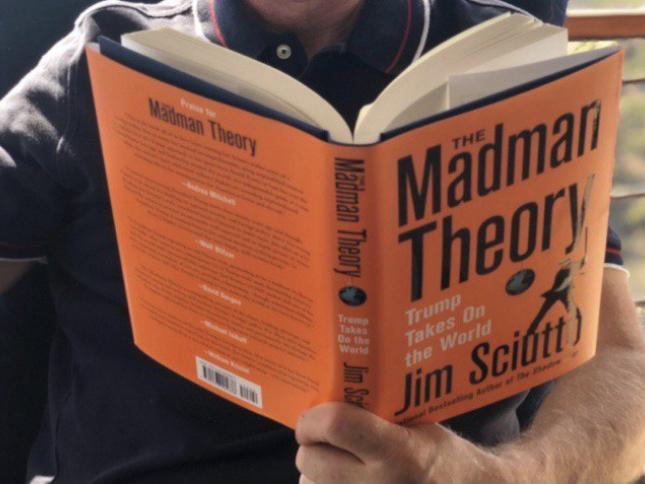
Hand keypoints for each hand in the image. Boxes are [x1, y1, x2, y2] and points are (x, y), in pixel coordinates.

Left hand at [295, 402, 515, 483]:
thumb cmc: (437, 452)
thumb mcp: (416, 421)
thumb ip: (374, 408)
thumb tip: (327, 387)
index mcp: (398, 452)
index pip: (335, 425)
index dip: (314, 417)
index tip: (313, 414)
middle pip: (310, 460)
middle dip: (311, 443)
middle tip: (325, 433)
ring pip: (309, 483)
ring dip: (316, 469)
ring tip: (341, 458)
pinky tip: (345, 478)